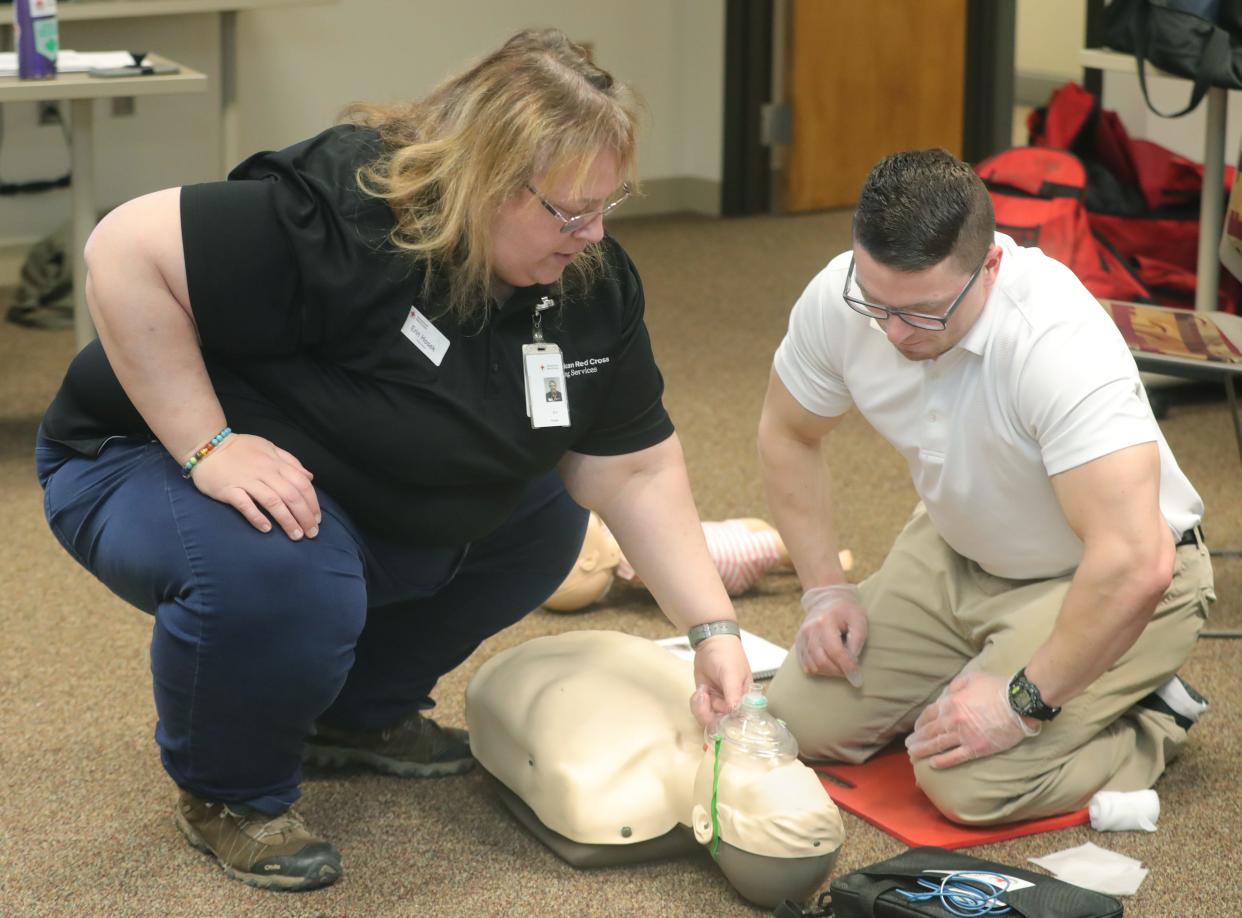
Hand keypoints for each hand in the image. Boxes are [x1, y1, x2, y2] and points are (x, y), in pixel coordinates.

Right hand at [187, 433, 319, 539]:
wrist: (207, 446)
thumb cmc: (240, 449)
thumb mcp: (269, 448)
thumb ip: (290, 462)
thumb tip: (309, 477)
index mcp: (276, 463)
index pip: (301, 483)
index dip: (312, 502)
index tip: (317, 519)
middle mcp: (265, 472)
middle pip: (291, 495)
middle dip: (304, 516)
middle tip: (311, 533)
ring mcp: (246, 481)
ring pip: (273, 502)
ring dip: (287, 520)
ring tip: (296, 535)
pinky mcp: (229, 490)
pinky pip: (245, 505)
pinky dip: (257, 517)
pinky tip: (267, 529)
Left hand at [690, 633, 750, 726]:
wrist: (710, 642)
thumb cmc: (727, 654)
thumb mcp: (731, 673)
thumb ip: (733, 693)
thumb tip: (735, 711)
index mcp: (745, 699)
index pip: (740, 722)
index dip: (728, 726)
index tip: (717, 720)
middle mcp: (732, 704)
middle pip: (721, 725)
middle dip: (709, 714)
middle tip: (706, 698)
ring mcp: (718, 702)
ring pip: (708, 719)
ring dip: (701, 708)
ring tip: (703, 692)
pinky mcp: (706, 699)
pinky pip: (700, 710)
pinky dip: (696, 703)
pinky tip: (700, 690)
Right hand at [795, 584, 866, 684]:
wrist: (828, 600)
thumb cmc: (847, 611)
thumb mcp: (859, 620)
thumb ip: (858, 640)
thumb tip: (853, 663)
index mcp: (825, 621)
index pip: (835, 651)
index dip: (847, 667)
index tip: (857, 679)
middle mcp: (809, 630)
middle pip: (822, 661)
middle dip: (838, 672)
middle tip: (851, 672)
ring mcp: (801, 637)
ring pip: (813, 666)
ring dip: (829, 672)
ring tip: (842, 667)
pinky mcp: (799, 644)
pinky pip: (806, 666)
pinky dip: (819, 670)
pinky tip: (830, 665)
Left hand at [905, 671, 1039, 768]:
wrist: (1019, 703)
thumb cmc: (997, 687)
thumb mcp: (971, 678)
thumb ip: (954, 686)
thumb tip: (945, 695)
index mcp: (950, 702)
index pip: (928, 715)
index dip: (920, 723)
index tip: (916, 729)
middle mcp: (953, 720)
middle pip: (929, 731)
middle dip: (917, 739)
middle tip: (909, 745)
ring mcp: (964, 736)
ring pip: (938, 745)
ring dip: (923, 750)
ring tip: (913, 755)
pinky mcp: (976, 748)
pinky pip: (955, 757)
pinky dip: (942, 761)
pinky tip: (932, 764)